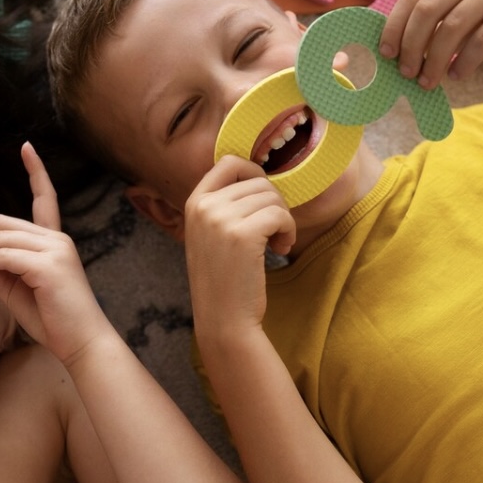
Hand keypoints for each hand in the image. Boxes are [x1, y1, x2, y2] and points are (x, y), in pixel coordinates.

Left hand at [0, 144, 111, 364]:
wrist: (80, 343)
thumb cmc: (51, 319)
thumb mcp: (13, 290)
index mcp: (53, 241)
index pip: (45, 199)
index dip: (37, 173)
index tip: (27, 148)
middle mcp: (57, 239)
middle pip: (3, 222)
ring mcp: (55, 251)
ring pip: (1, 238)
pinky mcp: (50, 267)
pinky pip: (6, 256)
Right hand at [183, 156, 294, 339]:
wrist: (223, 319)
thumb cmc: (224, 279)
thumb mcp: (210, 235)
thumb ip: (223, 206)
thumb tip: (258, 176)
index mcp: (194, 202)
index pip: (229, 162)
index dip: (254, 174)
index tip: (264, 200)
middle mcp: (204, 206)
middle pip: (258, 181)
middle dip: (274, 204)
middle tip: (273, 232)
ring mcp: (221, 218)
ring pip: (272, 197)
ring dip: (283, 220)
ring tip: (276, 244)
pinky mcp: (243, 234)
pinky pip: (280, 215)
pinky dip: (289, 231)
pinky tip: (280, 250)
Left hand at [378, 0, 482, 87]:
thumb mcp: (460, 28)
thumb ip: (432, 29)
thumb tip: (392, 49)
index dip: (395, 26)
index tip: (386, 54)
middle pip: (428, 8)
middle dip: (412, 45)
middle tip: (406, 73)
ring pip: (453, 25)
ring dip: (435, 59)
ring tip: (428, 82)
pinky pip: (481, 38)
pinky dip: (464, 62)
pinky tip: (458, 76)